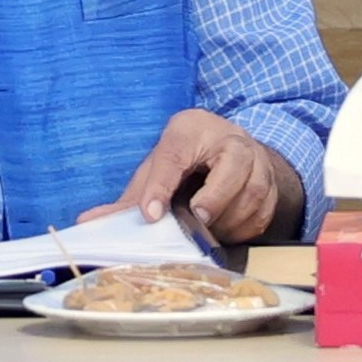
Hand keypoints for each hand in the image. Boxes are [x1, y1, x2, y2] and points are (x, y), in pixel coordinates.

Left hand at [84, 111, 300, 250]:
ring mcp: (257, 160)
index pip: (175, 153)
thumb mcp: (157, 169)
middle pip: (234, 163)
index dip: (161, 184)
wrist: (229, 148)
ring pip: (254, 191)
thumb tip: (90, 224)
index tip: (150, 214)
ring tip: (208, 230)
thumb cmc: (187, 159)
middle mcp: (231, 139)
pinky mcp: (272, 184)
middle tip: (198, 218)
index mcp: (192, 130)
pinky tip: (226, 231)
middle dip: (216, 196)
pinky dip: (244, 227)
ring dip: (230, 218)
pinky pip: (264, 211)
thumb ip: (129, 199)